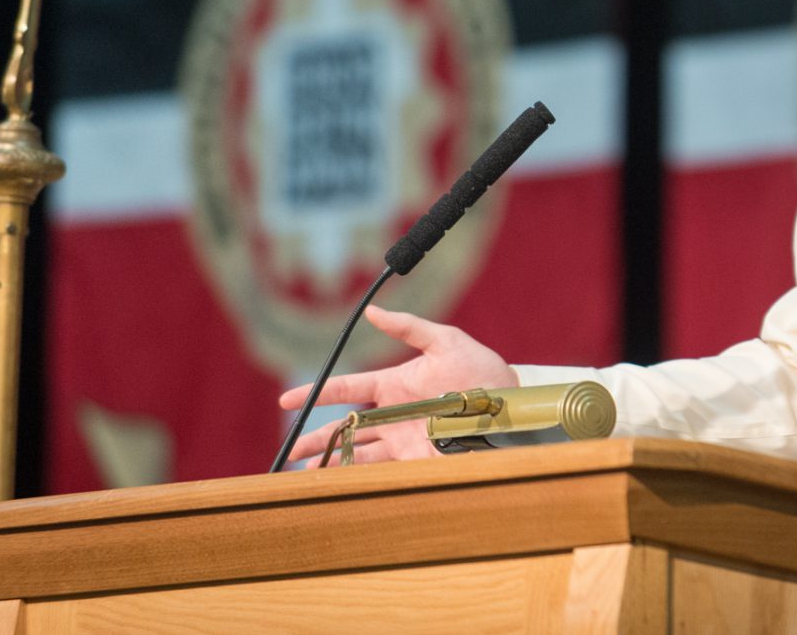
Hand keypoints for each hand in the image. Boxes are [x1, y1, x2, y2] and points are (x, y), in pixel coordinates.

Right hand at [278, 304, 519, 465]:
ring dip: (332, 462)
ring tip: (306, 475)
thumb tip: (372, 311)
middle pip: (344, 428)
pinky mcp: (418, 459)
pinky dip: (359, 478)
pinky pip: (384, 470)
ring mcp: (402, 438)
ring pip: (357, 452)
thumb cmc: (480, 369)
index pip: (346, 389)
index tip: (286, 401)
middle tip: (290, 454)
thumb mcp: (445, 341)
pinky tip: (340, 486)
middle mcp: (392, 414)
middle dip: (315, 440)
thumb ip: (408, 327)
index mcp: (393, 384)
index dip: (315, 393)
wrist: (510, 403)